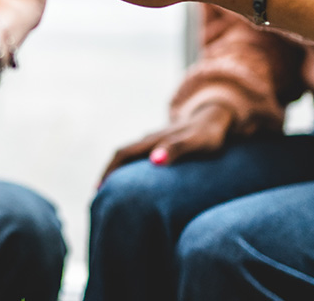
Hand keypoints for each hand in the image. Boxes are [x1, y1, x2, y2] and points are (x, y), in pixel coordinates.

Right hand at [100, 103, 234, 182]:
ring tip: (110, 194)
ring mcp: (153, 142)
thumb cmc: (207, 133)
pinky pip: (138, 158)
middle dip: (107, 175)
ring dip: (116, 174)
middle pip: (120, 156)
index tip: (98, 190)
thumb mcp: (195, 142)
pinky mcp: (160, 146)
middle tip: (97, 198)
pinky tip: (133, 185)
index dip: (108, 172)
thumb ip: (176, 149)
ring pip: (128, 157)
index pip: (121, 155)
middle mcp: (148, 140)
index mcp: (151, 140)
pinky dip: (129, 171)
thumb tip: (154, 161)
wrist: (216, 116)